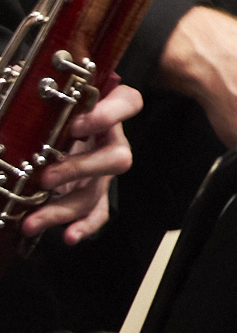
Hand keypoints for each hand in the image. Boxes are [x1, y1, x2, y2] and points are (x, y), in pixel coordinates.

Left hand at [21, 78, 138, 243]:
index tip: (77, 125)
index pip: (127, 104)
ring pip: (99, 190)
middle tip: (47, 177)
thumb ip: (36, 99)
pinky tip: (67, 237)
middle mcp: (111, 139)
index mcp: (107, 108)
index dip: (107, 115)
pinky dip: (84, 226)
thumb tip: (8, 97)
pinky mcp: (96, 191)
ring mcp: (103, 168)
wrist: (64, 119)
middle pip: (116, 157)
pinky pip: (98, 212)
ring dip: (65, 208)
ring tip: (33, 220)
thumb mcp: (48, 96)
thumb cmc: (56, 104)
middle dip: (79, 170)